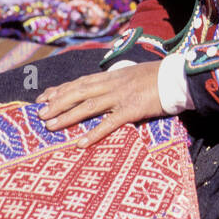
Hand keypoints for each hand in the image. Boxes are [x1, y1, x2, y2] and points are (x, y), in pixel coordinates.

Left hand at [35, 62, 163, 147]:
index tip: (43, 98)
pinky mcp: (132, 110)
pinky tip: (81, 143)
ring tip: (51, 126)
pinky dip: (94, 133)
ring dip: (67, 116)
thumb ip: (115, 82)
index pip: (79, 82)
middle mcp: (111, 84)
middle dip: (57, 103)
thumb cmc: (157, 78)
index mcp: (111, 76)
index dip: (60, 90)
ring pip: (88, 106)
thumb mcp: (131, 75)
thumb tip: (102, 89)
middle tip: (40, 114)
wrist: (178, 77)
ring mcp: (121, 96)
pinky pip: (109, 123)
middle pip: (78, 92)